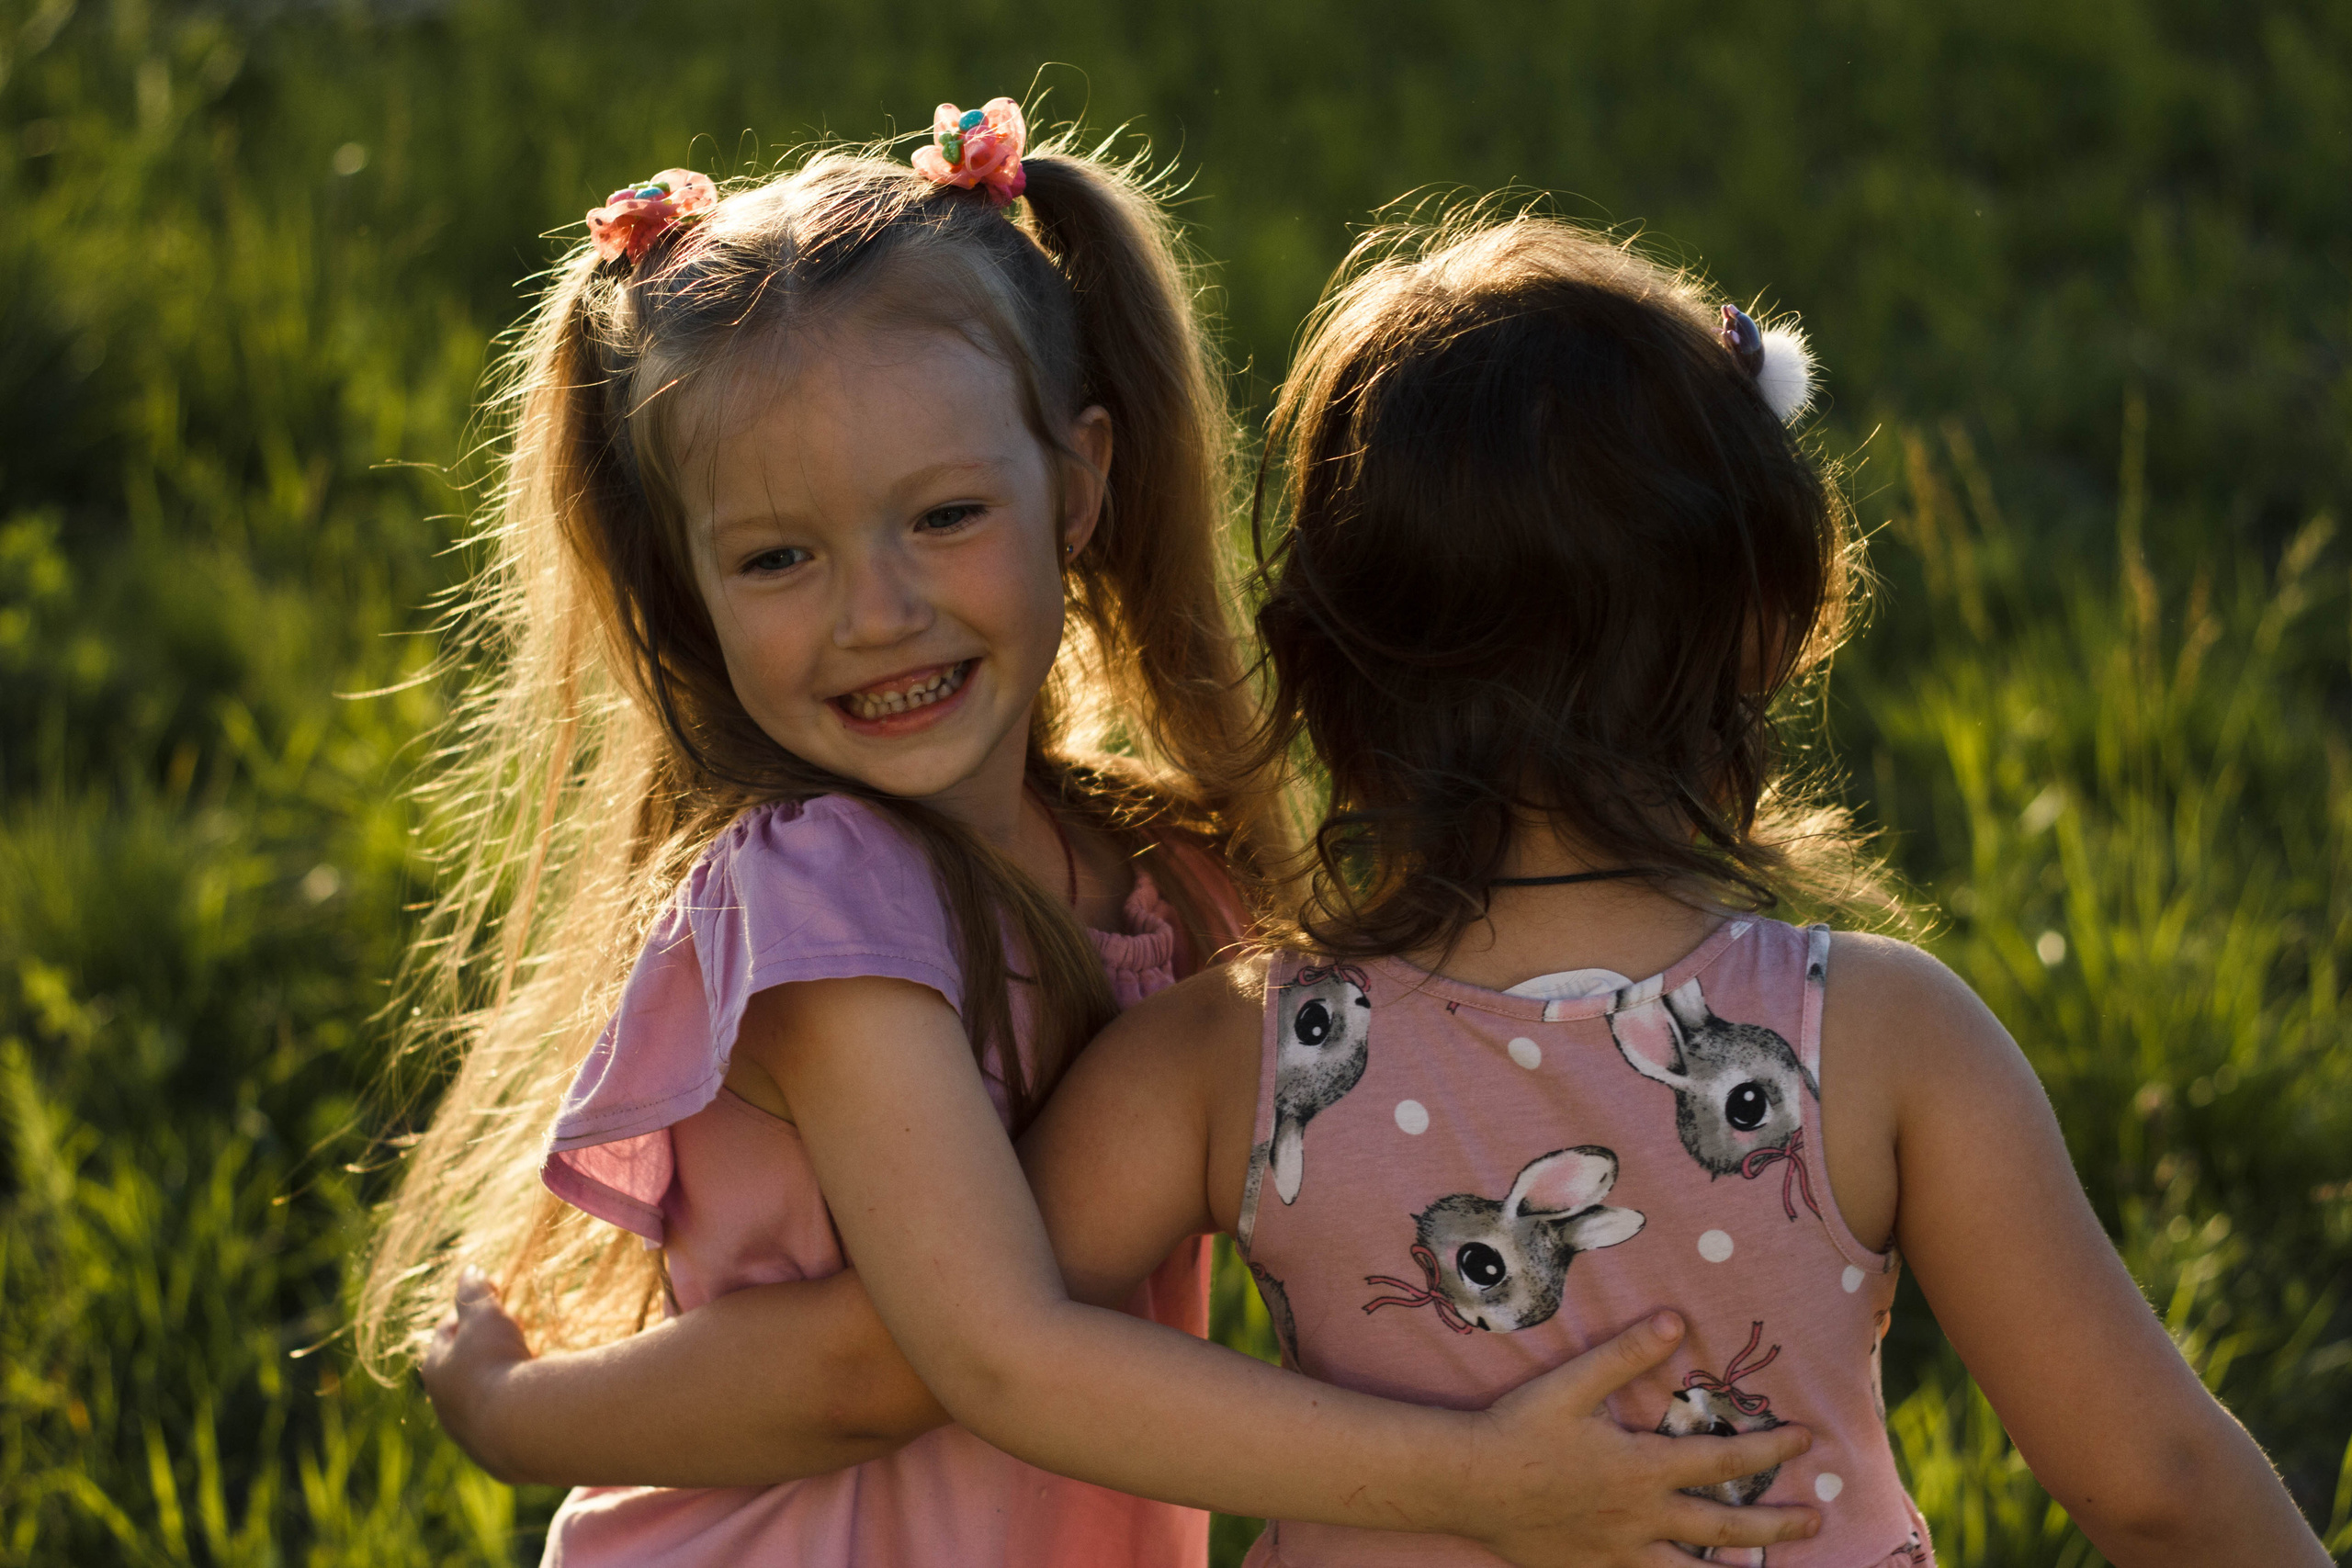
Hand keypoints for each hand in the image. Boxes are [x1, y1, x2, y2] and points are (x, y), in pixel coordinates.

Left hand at [419, 1266, 535, 1481]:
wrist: (519, 1426)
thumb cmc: (495, 1362)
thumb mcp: (484, 1317)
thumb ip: (474, 1292)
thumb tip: (470, 1270)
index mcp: (435, 1369)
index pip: (444, 1335)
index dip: (464, 1316)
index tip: (484, 1304)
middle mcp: (444, 1405)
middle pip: (459, 1371)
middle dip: (477, 1354)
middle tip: (504, 1337)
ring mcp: (468, 1434)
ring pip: (479, 1401)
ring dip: (495, 1385)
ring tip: (523, 1369)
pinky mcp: (495, 1456)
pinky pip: (503, 1425)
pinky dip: (513, 1410)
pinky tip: (533, 1403)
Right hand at [1462, 1311, 1820, 1567]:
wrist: (1469, 1483)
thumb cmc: (1521, 1428)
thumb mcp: (1574, 1382)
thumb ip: (1628, 1353)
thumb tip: (1676, 1320)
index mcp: (1645, 1468)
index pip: (1726, 1462)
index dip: (1771, 1451)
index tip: (1805, 1441)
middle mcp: (1644, 1518)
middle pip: (1727, 1529)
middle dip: (1777, 1525)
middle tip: (1815, 1521)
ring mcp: (1621, 1552)